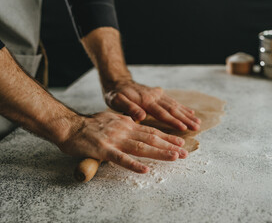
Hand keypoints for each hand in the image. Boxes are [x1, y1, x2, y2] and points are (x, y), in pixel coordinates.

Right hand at [58, 112, 187, 172]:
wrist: (70, 126)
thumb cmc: (89, 125)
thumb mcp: (112, 119)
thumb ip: (125, 122)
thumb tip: (137, 123)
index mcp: (127, 123)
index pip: (151, 131)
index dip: (166, 137)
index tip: (180, 142)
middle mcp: (124, 129)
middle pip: (151, 138)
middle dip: (169, 146)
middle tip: (184, 153)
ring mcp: (115, 140)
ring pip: (141, 147)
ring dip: (159, 153)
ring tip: (174, 158)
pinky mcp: (103, 150)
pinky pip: (120, 159)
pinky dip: (133, 165)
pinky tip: (145, 170)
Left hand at [104, 80, 200, 130]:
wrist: (118, 81)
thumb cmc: (115, 94)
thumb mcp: (116, 101)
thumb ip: (129, 108)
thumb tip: (141, 116)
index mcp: (145, 101)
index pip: (162, 113)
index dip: (173, 121)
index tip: (184, 127)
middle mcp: (154, 97)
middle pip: (172, 109)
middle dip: (185, 119)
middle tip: (197, 126)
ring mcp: (157, 95)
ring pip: (175, 105)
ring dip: (187, 114)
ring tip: (198, 121)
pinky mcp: (158, 94)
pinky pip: (172, 101)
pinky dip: (182, 107)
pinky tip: (190, 112)